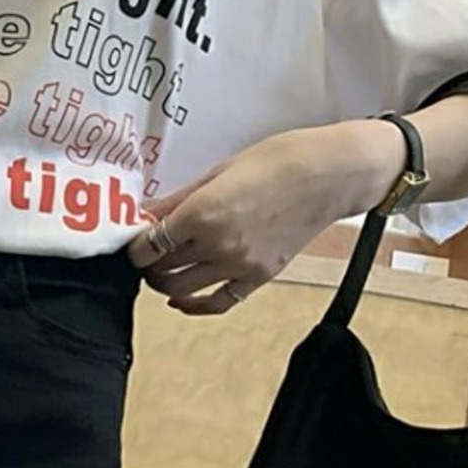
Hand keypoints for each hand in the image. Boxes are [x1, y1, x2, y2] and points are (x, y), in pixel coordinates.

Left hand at [128, 120, 403, 315]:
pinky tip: (181, 300)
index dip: (136, 246)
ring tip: (163, 270)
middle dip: (148, 262)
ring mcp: (237, 265)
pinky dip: (193, 306)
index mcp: (203, 212)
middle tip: (148, 252)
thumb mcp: (219, 171)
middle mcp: (217, 244)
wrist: (331, 174)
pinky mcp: (256, 278)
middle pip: (162, 268)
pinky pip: (216, 304)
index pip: (149, 245)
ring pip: (181, 290)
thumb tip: (146, 214)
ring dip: (165, 283)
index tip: (136, 240)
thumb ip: (179, 199)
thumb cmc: (279, 161)